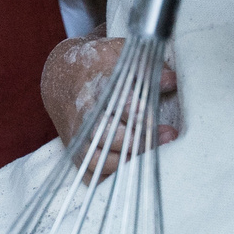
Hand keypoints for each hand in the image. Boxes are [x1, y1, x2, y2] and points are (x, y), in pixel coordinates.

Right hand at [39, 34, 180, 173]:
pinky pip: (88, 174)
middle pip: (105, 135)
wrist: (61, 79)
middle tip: (166, 139)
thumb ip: (146, 67)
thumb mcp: (119, 54)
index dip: (138, 115)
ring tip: (152, 158)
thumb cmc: (98, 66)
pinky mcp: (76, 151)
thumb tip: (172, 80)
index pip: (115, 104)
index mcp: (95, 87)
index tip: (163, 125)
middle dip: (137, 142)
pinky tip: (130, 173)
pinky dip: (108, 179)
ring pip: (96, 158)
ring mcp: (78, 136)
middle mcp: (83, 114)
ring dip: (126, 163)